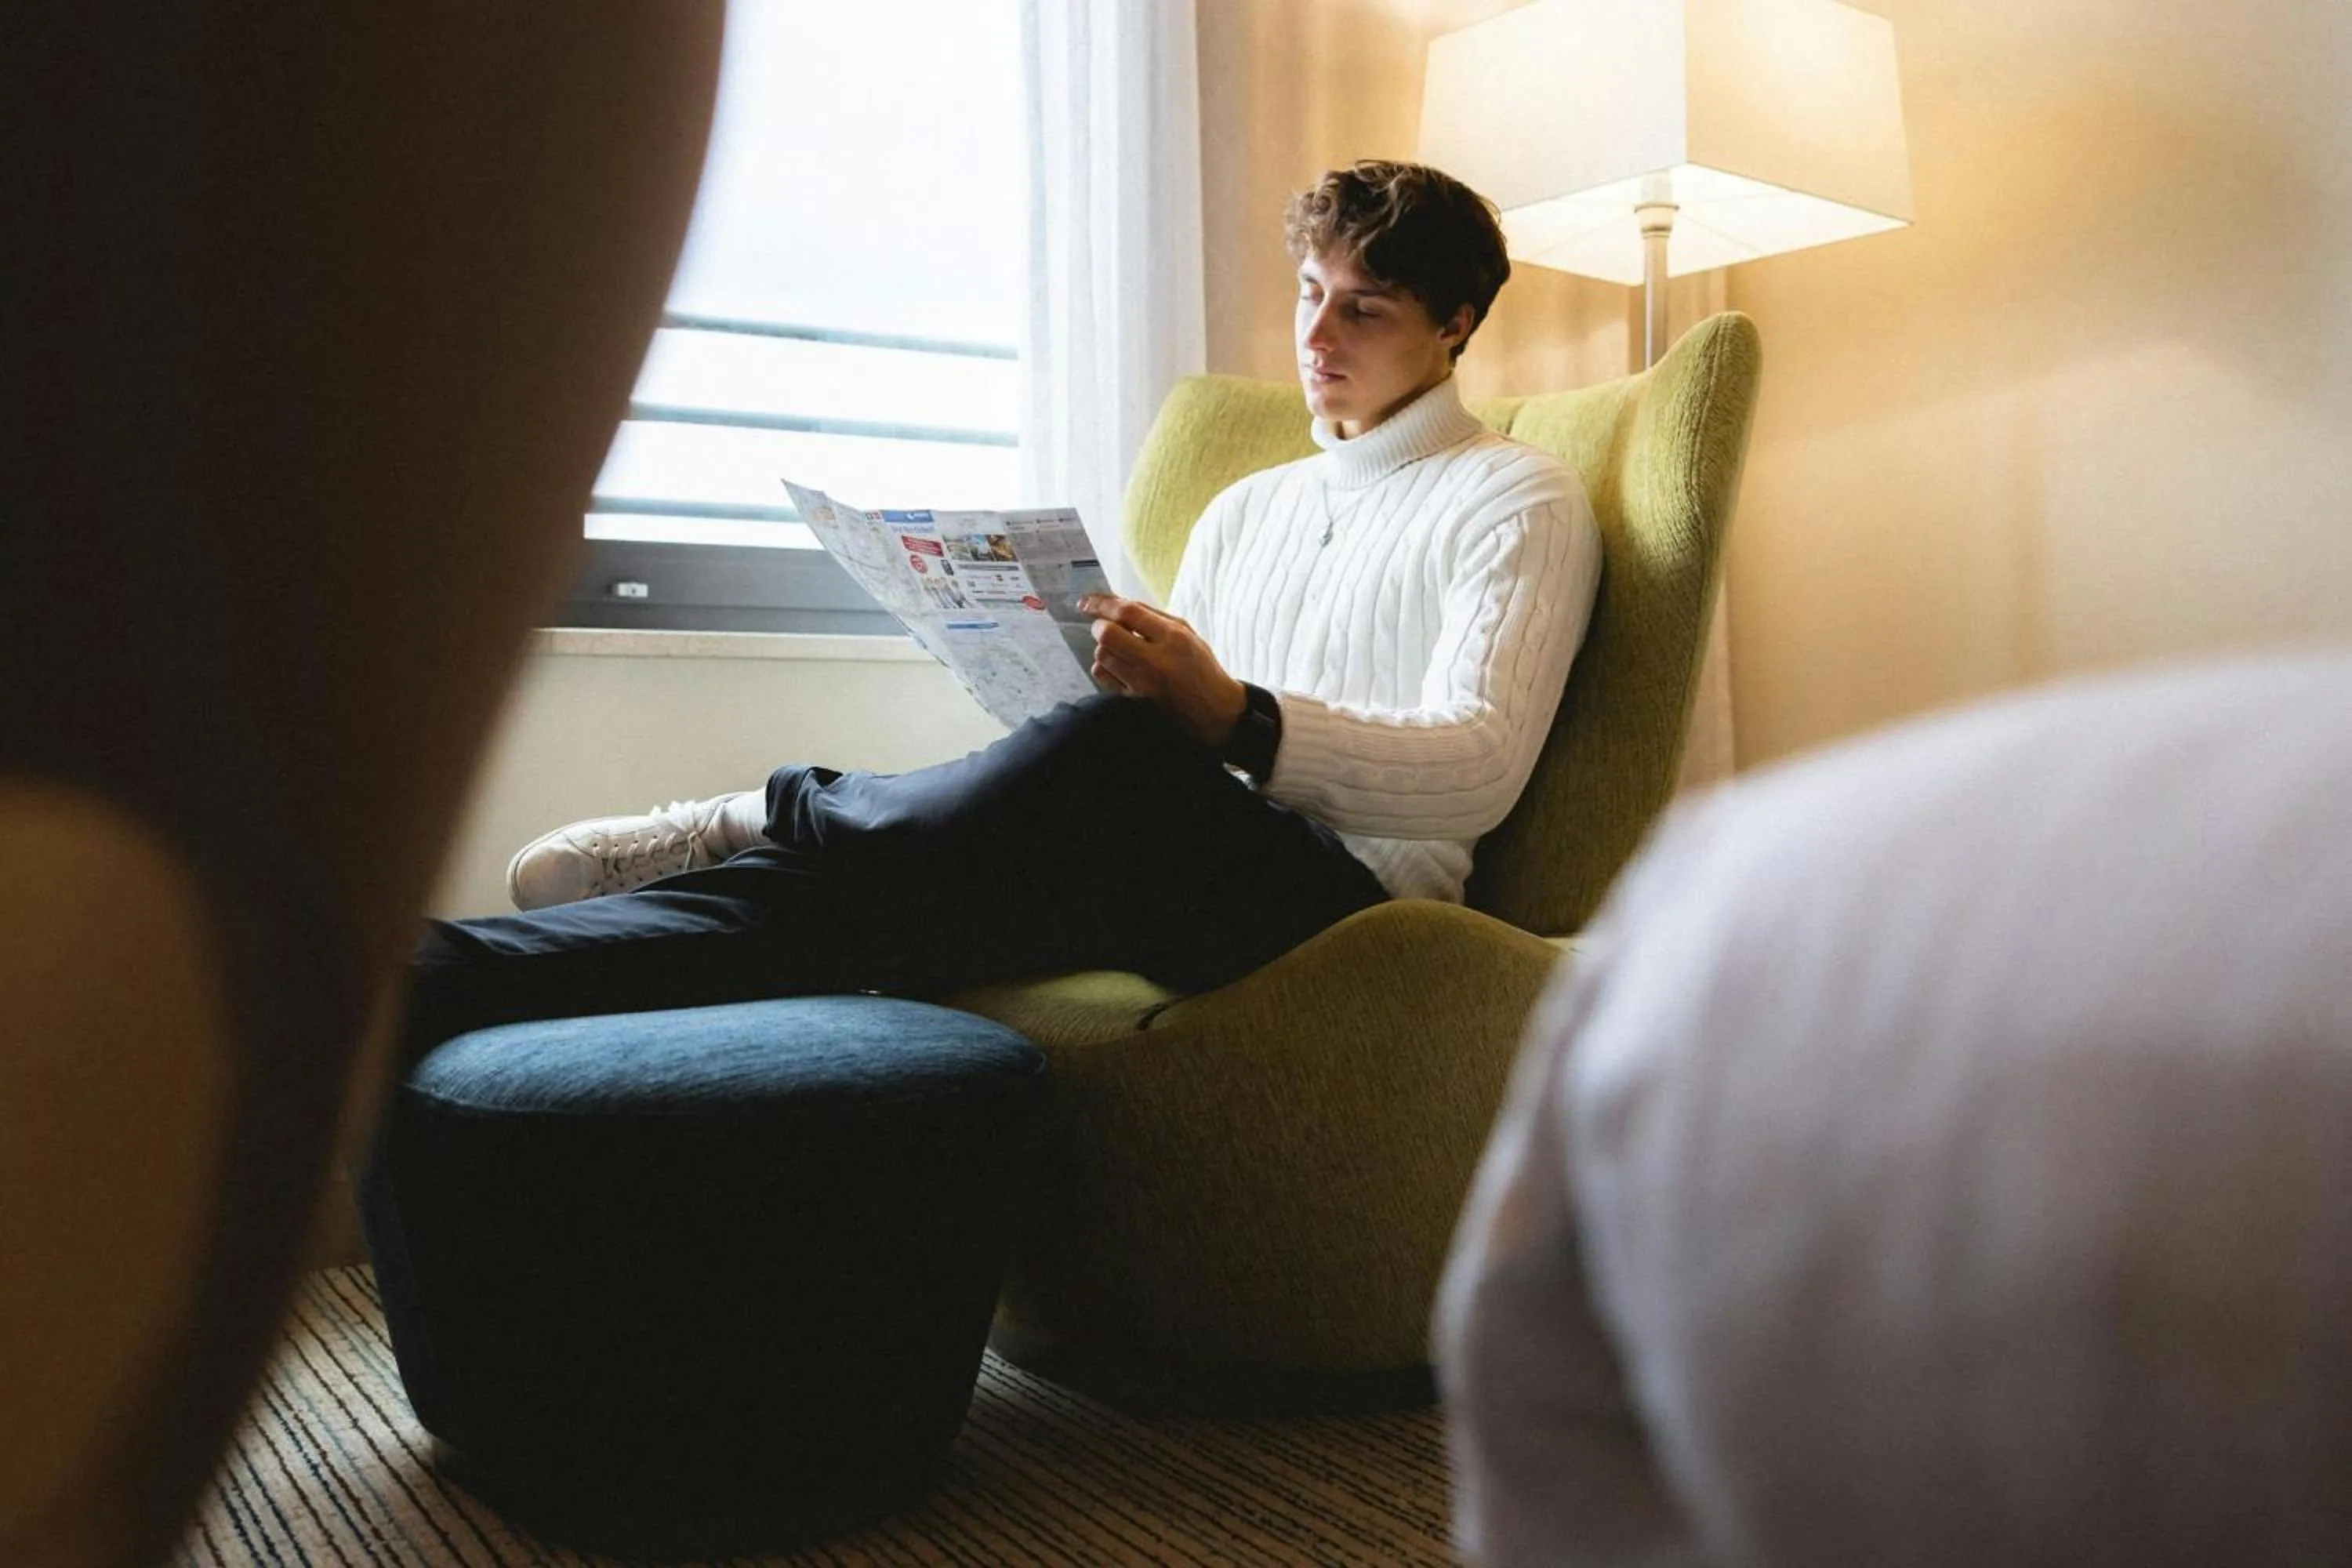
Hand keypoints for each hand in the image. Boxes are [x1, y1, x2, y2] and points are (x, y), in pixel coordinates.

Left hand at [1078, 595, 1248, 748]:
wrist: (1214, 711)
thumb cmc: (1199, 666)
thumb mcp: (1187, 634)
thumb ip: (1153, 617)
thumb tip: (1114, 602)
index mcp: (1174, 638)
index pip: (1128, 612)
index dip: (1102, 603)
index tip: (1086, 602)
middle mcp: (1157, 661)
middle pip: (1108, 634)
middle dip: (1099, 625)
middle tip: (1103, 626)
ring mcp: (1143, 684)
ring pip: (1102, 655)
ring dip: (1104, 647)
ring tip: (1120, 649)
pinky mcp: (1134, 701)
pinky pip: (1102, 676)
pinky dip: (1104, 666)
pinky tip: (1118, 666)